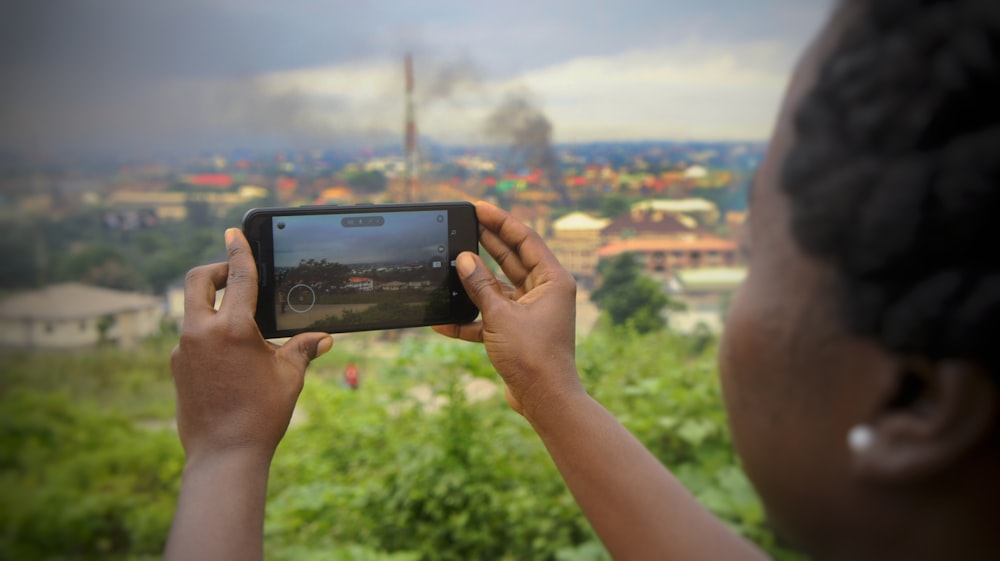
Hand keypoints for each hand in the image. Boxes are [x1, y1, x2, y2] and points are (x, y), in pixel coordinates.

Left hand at [170, 228, 332, 462]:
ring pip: (192, 309)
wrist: (224, 455)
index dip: (239, 249)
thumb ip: (303, 349)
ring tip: (238, 318)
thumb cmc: (261, 416)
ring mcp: (184, 350)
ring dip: (211, 303)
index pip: (238, 276)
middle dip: (215, 269)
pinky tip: (229, 353)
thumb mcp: (289, 377)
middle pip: (198, 280)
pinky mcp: (177, 367)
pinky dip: (208, 333)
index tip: (234, 231)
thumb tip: (325, 338)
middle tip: (234, 273)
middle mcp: (202, 333)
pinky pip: (191, 337)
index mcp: (233, 329)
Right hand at [433, 201, 582, 418]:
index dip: (502, 221)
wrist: (544, 400)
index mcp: (553, 280)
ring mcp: (532, 312)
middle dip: (488, 242)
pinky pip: (492, 316)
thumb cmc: (533, 356)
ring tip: (452, 260)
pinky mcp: (518, 332)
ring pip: (499, 287)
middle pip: (513, 258)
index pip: (526, 239)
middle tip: (465, 223)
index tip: (480, 207)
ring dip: (476, 280)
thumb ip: (480, 286)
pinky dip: (471, 318)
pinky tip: (444, 320)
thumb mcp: (500, 315)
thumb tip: (463, 259)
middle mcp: (545, 292)